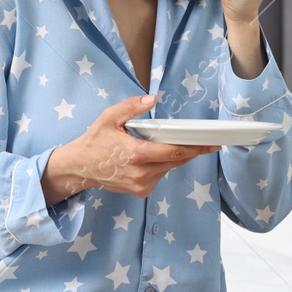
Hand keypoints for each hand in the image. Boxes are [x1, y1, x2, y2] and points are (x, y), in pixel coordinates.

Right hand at [48, 95, 219, 200]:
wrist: (80, 168)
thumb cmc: (95, 141)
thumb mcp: (109, 117)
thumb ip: (131, 107)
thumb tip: (152, 99)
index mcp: (135, 154)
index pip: (174, 152)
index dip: (196, 148)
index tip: (212, 144)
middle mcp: (141, 173)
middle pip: (176, 161)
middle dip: (192, 151)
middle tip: (205, 142)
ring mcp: (141, 185)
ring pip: (169, 168)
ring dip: (174, 157)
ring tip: (170, 145)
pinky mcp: (140, 191)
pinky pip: (160, 176)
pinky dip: (162, 166)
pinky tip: (152, 158)